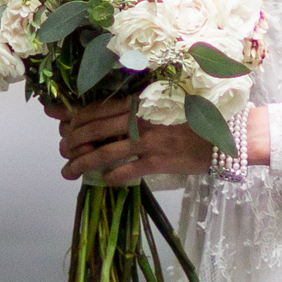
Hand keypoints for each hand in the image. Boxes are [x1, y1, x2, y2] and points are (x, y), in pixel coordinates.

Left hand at [57, 94, 220, 186]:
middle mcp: (139, 119)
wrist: (226, 133)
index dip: (71, 114)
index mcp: (138, 102)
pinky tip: (104, 180)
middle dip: (71, 141)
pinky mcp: (158, 162)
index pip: (95, 107)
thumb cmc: (197, 116)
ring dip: (81, 164)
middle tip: (62, 150)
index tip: (54, 118)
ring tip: (68, 171)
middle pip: (92, 130)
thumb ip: (139, 106)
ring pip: (103, 153)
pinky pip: (126, 171)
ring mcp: (147, 141)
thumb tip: (110, 114)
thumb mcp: (165, 102)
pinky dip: (111, 177)